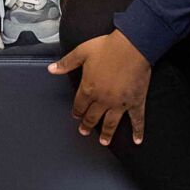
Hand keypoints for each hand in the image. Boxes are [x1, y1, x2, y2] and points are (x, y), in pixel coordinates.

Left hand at [50, 30, 150, 144]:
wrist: (132, 47)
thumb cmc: (107, 48)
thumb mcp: (81, 52)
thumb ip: (66, 63)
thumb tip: (52, 69)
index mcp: (88, 88)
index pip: (79, 105)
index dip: (77, 111)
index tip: (76, 116)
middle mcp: (103, 99)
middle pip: (93, 117)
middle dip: (87, 125)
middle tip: (84, 132)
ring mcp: (120, 103)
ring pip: (111, 123)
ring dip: (106, 134)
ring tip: (104, 142)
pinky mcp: (135, 102)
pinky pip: (137, 120)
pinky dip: (137, 131)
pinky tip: (137, 140)